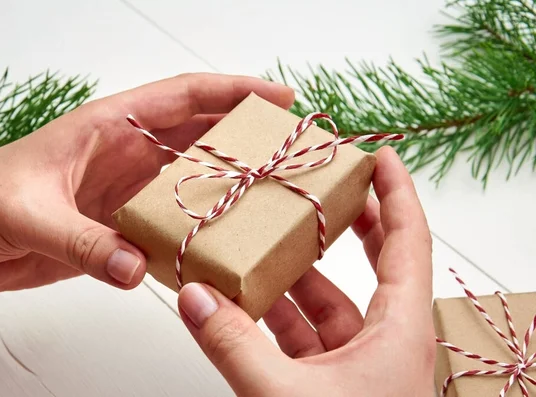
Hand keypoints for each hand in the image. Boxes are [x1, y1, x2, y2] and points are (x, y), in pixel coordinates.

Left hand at [0, 73, 293, 319]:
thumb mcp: (28, 213)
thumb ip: (82, 240)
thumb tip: (134, 266)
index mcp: (111, 126)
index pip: (184, 97)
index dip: (234, 92)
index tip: (278, 99)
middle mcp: (129, 154)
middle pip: (203, 136)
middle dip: (248, 138)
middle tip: (292, 150)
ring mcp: (129, 190)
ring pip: (194, 179)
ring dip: (230, 185)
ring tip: (272, 196)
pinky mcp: (122, 225)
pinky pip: (173, 223)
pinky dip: (198, 231)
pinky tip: (221, 243)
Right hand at [177, 147, 434, 396]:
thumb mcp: (283, 394)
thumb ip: (234, 345)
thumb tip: (195, 297)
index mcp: (399, 330)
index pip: (409, 242)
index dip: (398, 192)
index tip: (381, 156)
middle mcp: (386, 341)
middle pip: (375, 263)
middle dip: (348, 222)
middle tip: (323, 188)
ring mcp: (360, 366)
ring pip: (329, 304)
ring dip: (295, 276)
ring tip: (262, 243)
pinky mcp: (333, 386)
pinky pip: (305, 338)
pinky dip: (277, 319)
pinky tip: (245, 305)